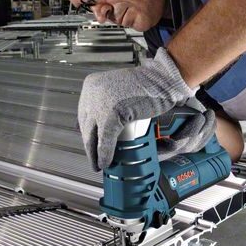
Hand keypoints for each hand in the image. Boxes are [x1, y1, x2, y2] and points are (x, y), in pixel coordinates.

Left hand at [78, 48, 209, 170]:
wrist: (163, 80)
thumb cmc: (147, 86)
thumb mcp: (118, 90)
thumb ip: (107, 102)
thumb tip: (98, 126)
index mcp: (92, 85)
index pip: (83, 115)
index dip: (87, 134)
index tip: (90, 144)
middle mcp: (92, 92)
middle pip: (85, 127)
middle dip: (90, 146)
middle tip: (94, 159)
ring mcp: (101, 103)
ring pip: (92, 135)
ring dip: (95, 154)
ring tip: (100, 164)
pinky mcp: (112, 114)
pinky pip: (104, 140)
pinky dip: (105, 154)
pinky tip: (106, 162)